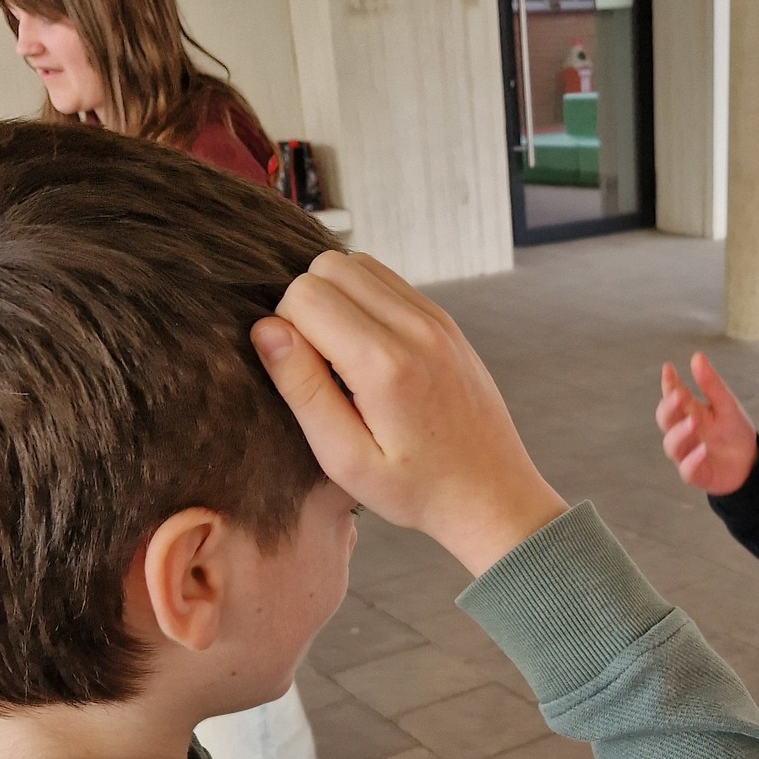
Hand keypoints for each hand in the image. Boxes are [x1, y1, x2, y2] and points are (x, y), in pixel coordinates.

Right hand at [252, 252, 566, 576]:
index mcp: (384, 364)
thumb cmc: (416, 489)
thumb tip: (266, 329)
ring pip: (358, 264)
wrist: (492, 494)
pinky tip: (369, 353)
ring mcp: (436, 319)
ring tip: (343, 358)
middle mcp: (415, 328)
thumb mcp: (346, 458)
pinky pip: (388, 281)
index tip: (303, 375)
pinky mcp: (446, 321)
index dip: (285, 328)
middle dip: (306, 305)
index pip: (304, 294)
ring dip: (336, 298)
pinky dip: (365, 302)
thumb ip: (303, 389)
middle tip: (319, 364)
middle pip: (328, 266)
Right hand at [656, 353, 758, 495]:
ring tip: (692, 422)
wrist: (751, 463)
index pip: (673, 396)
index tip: (668, 369)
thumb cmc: (734, 431)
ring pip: (672, 445)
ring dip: (680, 433)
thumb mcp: (727, 405)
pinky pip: (687, 469)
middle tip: (679, 395)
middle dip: (668, 408)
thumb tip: (697, 356)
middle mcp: (684, 432)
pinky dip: (692, 460)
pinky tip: (703, 449)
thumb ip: (711, 384)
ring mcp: (687, 453)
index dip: (668, 383)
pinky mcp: (695, 473)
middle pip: (665, 420)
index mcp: (690, 412)